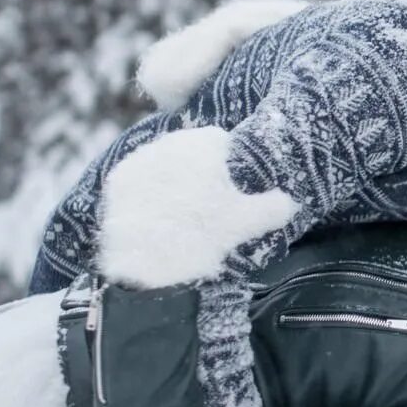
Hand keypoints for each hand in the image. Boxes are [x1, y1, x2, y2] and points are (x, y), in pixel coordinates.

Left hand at [96, 126, 297, 287]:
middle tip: (202, 206)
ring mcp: (138, 159)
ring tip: (176, 214)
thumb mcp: (246, 223)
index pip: (221, 143)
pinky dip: (145, 194)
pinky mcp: (116, 180)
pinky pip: (136, 180)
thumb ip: (274, 207)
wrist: (151, 265)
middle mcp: (168, 141)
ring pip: (161, 164)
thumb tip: (289, 200)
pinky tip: (153, 218)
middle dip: (196, 172)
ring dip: (170, 181)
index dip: (227, 167)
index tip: (226, 193)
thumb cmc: (203, 236)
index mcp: (203, 143)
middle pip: (189, 152)